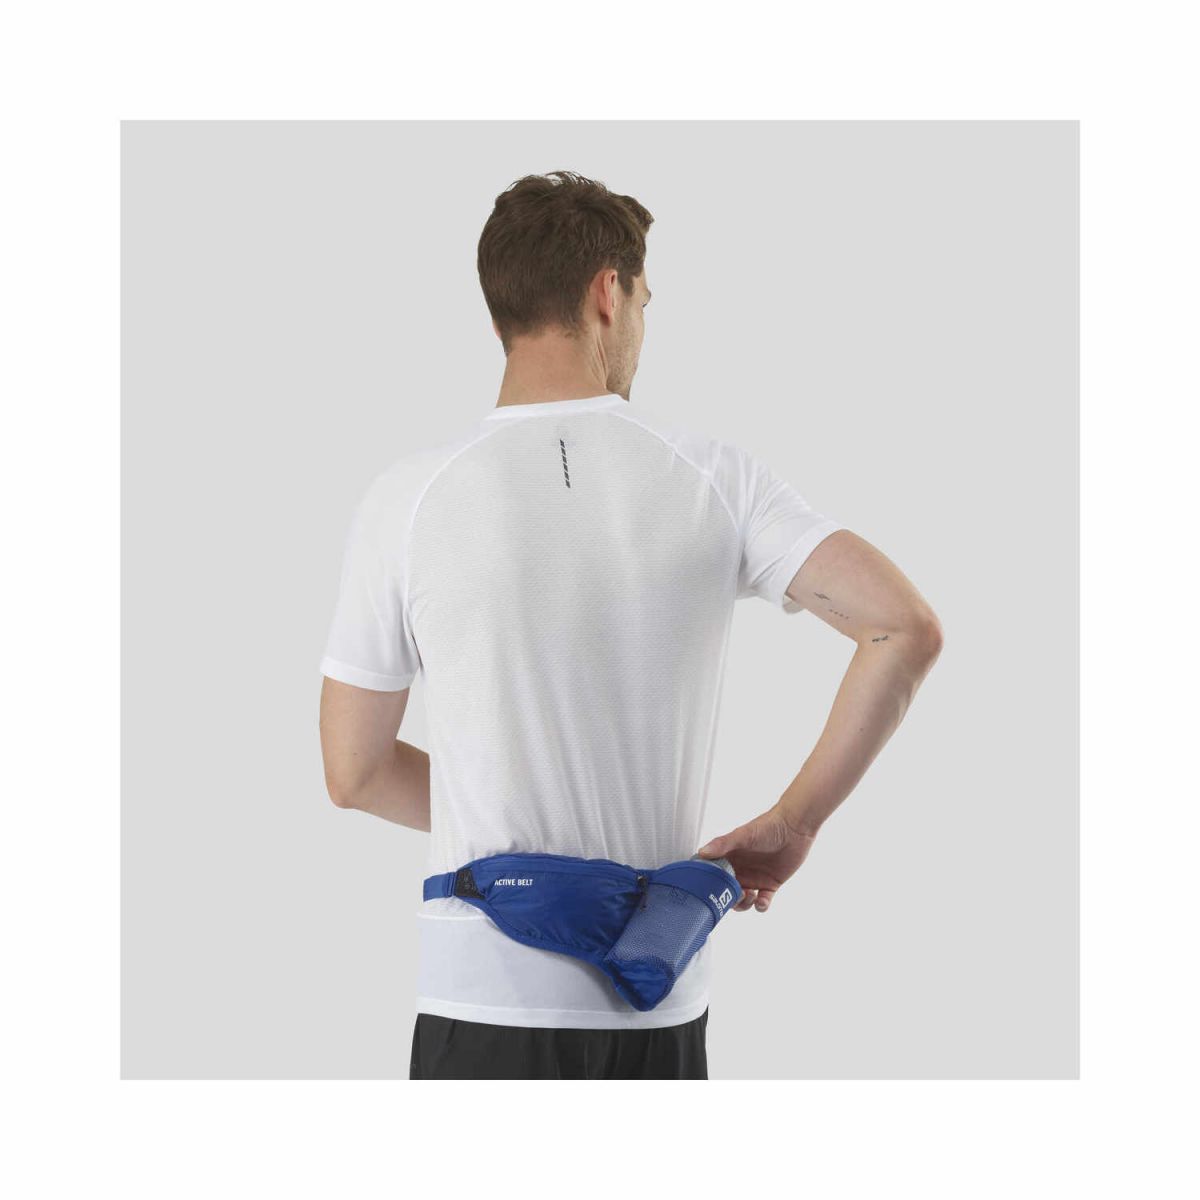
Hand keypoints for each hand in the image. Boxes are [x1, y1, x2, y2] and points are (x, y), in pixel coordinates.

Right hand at [695, 804, 816, 912]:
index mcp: (729, 858)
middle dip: (727, 899)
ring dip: (743, 904)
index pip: (714, 876)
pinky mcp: (770, 885)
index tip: (711, 893)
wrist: (795, 828)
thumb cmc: (767, 826)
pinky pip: (762, 901)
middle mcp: (740, 870)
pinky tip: (761, 901)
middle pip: (726, 892)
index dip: (711, 886)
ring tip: (748, 896)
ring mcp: (755, 878)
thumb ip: (722, 844)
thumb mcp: (742, 835)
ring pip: (743, 900)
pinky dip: (761, 906)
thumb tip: (702, 853)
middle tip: (734, 895)